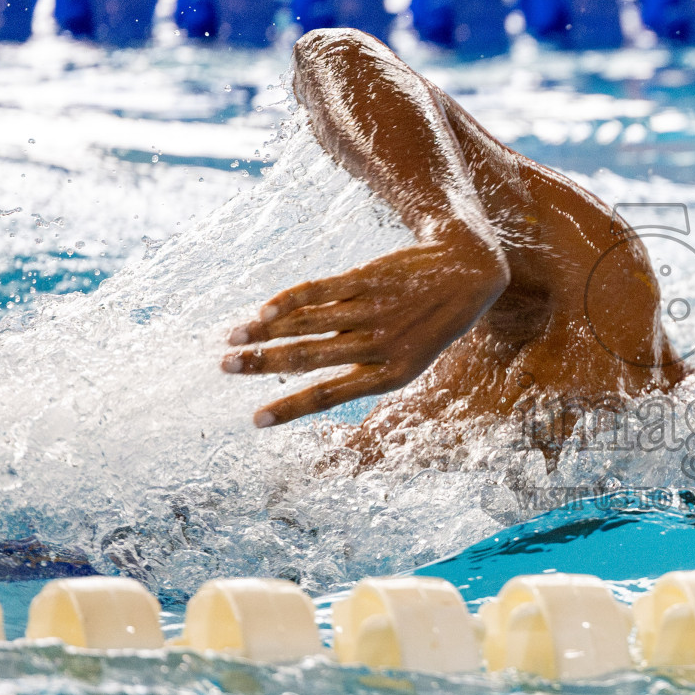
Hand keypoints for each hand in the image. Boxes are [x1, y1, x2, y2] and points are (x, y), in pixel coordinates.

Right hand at [221, 242, 508, 426]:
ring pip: (309, 323)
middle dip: (262, 365)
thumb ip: (361, 364)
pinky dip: (289, 300)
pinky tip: (264, 310)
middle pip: (309, 358)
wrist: (469, 272)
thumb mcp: (409, 355)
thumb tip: (302, 369)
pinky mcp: (369, 278)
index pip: (329, 396)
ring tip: (233, 337)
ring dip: (265, 331)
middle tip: (225, 368)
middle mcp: (381, 344)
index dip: (289, 409)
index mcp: (391, 374)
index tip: (254, 421)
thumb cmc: (430, 322)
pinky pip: (321, 290)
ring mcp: (374, 309)